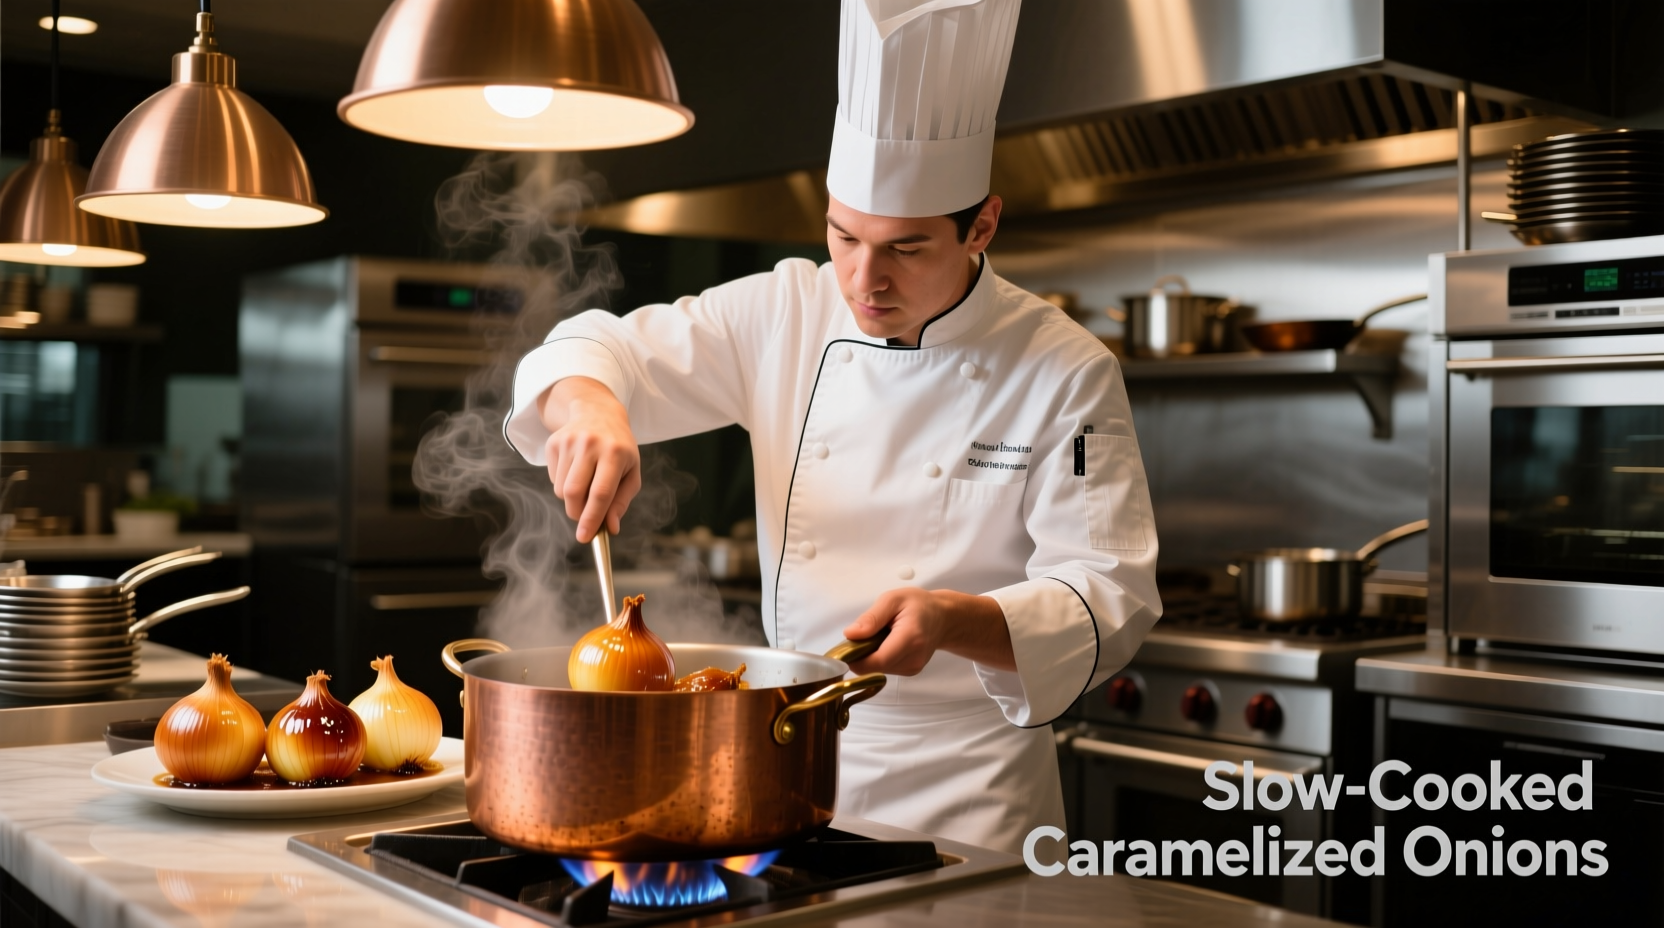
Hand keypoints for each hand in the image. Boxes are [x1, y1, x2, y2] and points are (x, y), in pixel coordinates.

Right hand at [538, 377, 640, 542]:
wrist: (598, 412)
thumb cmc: (619, 449)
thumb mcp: (631, 472)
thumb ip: (621, 501)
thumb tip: (610, 528)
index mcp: (616, 453)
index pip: (601, 493)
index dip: (592, 518)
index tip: (585, 537)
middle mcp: (591, 444)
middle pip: (574, 493)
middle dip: (577, 513)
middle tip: (585, 517)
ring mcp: (569, 441)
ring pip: (561, 490)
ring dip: (572, 499)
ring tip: (586, 483)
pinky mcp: (553, 442)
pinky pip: (553, 479)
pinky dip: (563, 484)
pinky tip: (576, 469)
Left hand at [842, 588, 1015, 675]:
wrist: (942, 618)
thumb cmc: (918, 605)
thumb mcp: (892, 599)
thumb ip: (871, 617)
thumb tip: (850, 634)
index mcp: (910, 638)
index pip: (877, 661)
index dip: (855, 659)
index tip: (844, 648)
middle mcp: (914, 658)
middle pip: (875, 667)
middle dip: (861, 654)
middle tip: (863, 634)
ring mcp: (913, 667)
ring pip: (878, 670)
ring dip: (870, 656)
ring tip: (880, 636)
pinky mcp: (910, 671)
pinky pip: (885, 669)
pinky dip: (879, 658)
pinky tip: (887, 643)